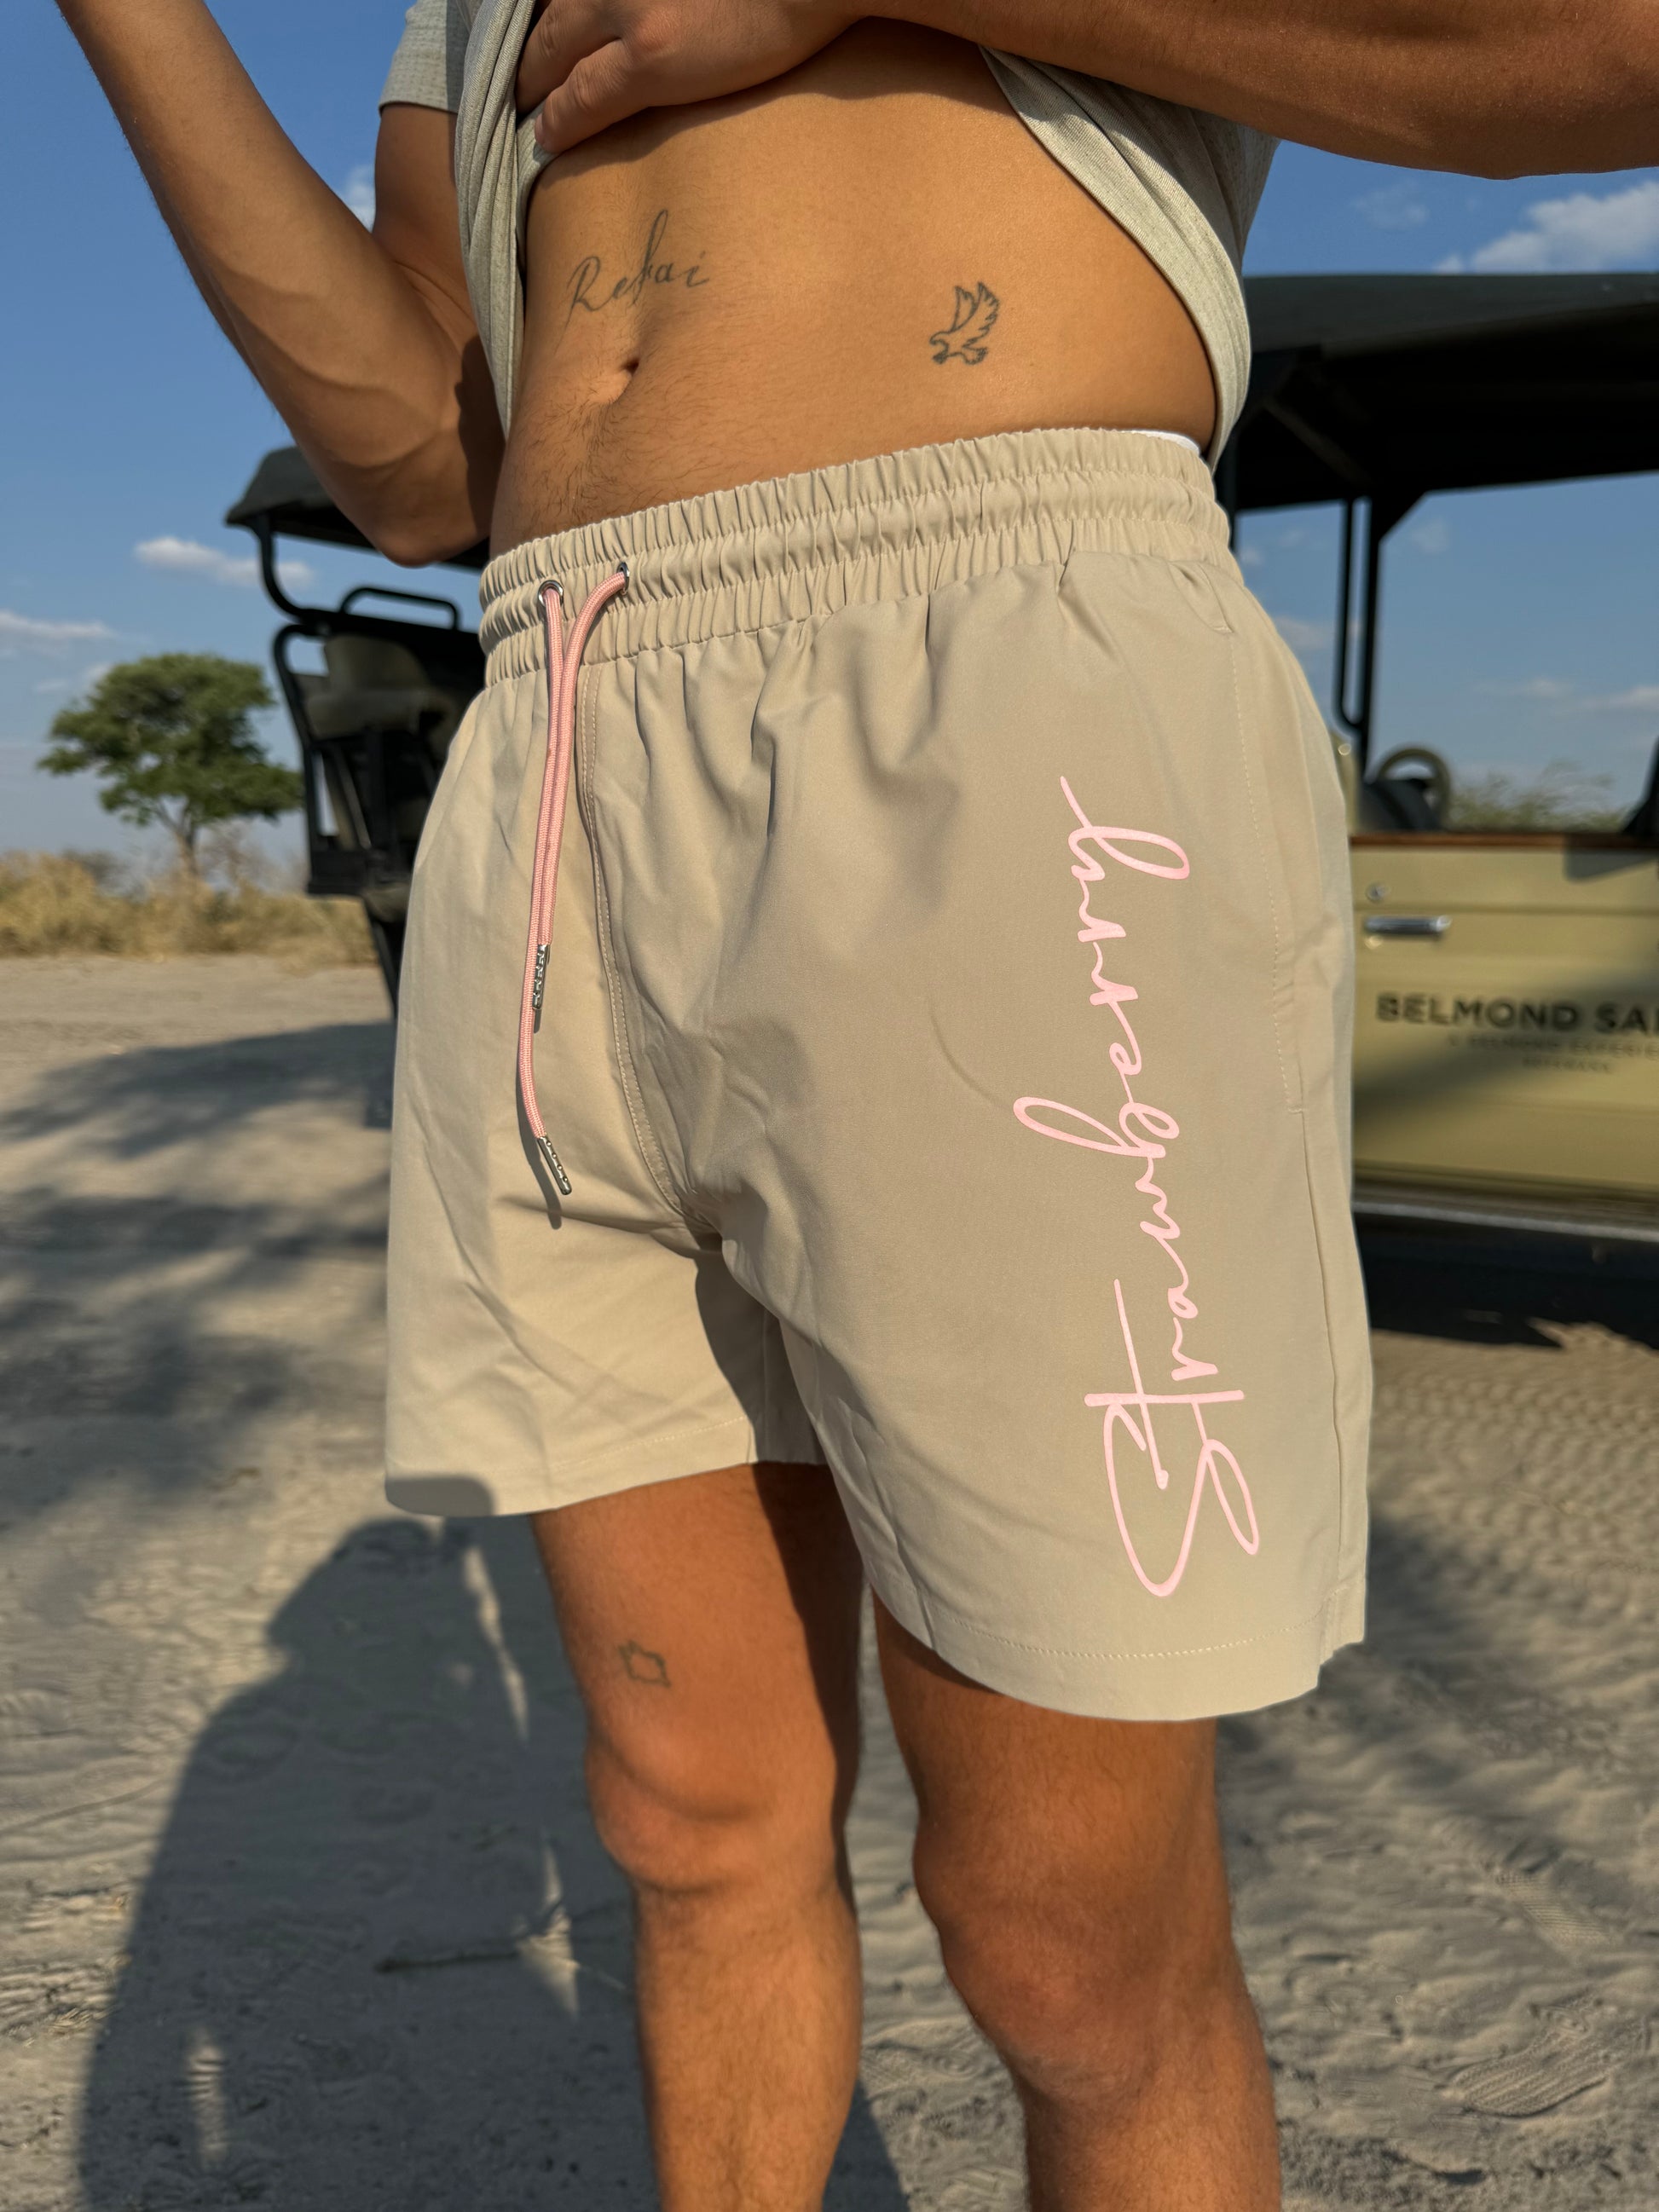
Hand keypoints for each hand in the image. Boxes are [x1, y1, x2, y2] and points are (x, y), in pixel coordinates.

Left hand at [516, 0, 860, 155]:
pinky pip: (582, 95)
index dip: (552, 17)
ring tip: (527, 112)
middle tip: (518, 81)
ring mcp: (628, 7)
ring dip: (533, 84)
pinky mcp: (648, 54)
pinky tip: (547, 138)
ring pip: (553, 50)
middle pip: (551, 14)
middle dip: (530, 50)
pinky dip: (559, 118)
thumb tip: (677, 21)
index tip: (543, 42)